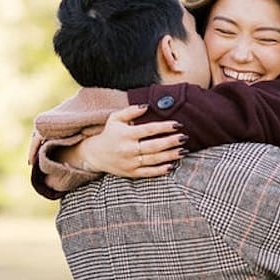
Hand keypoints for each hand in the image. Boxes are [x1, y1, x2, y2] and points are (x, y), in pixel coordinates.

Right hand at [68, 105, 185, 177]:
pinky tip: (172, 166)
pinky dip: (161, 170)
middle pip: (154, 146)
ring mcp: (130, 163)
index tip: (178, 124)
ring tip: (183, 151)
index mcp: (125, 134)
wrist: (95, 155)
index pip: (149, 129)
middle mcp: (128, 149)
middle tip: (184, 138)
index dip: (164, 127)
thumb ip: (131, 111)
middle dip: (171, 142)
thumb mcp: (115, 118)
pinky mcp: (131, 173)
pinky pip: (149, 173)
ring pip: (154, 160)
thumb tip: (147, 105)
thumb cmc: (110, 133)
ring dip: (170, 156)